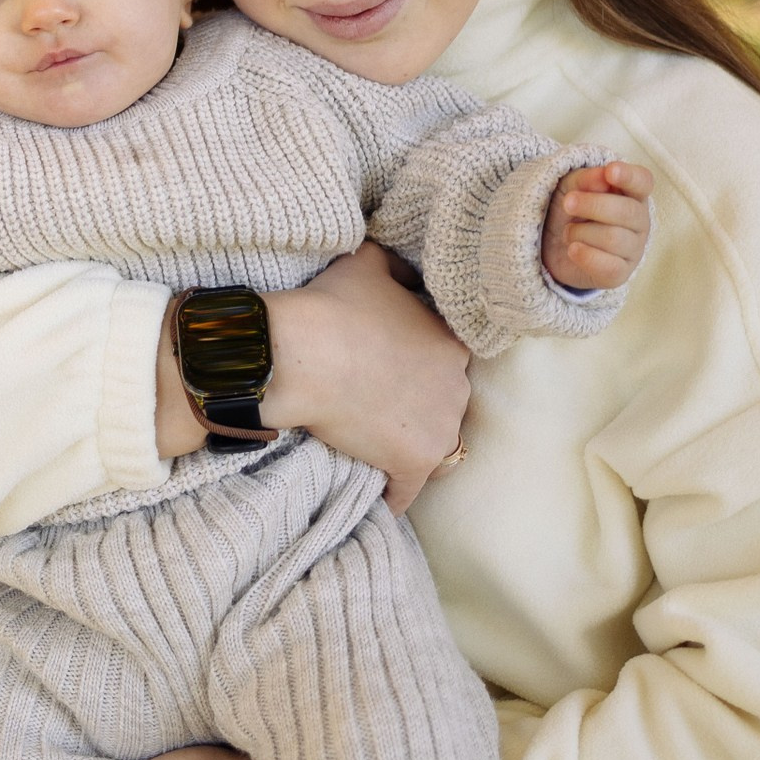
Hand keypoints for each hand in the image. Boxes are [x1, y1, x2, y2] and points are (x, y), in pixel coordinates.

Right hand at [266, 244, 471, 513]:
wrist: (302, 354)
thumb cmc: (332, 306)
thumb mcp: (368, 263)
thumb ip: (395, 265)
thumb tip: (405, 270)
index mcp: (450, 341)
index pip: (446, 363)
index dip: (419, 368)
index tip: (392, 373)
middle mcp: (457, 386)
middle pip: (445, 406)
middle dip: (420, 408)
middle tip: (380, 408)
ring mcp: (439, 429)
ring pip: (436, 450)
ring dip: (413, 450)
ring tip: (380, 451)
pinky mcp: (413, 463)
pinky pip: (407, 491)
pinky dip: (393, 494)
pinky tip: (378, 496)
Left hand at [543, 161, 653, 291]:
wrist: (553, 245)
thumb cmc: (572, 210)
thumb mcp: (572, 187)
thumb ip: (586, 179)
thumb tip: (601, 175)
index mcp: (632, 194)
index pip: (643, 182)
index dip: (629, 176)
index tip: (610, 171)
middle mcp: (639, 222)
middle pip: (627, 211)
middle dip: (593, 205)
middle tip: (568, 203)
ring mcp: (633, 249)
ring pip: (614, 238)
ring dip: (581, 232)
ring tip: (568, 231)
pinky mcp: (619, 274)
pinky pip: (609, 267)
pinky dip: (586, 256)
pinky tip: (572, 249)